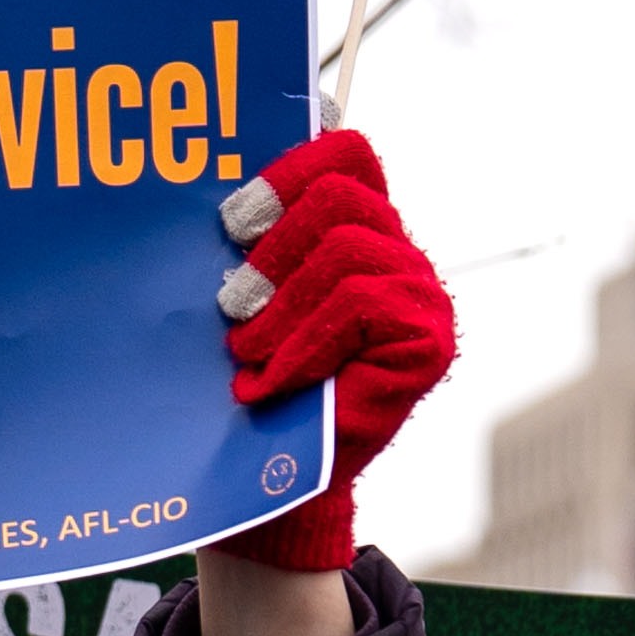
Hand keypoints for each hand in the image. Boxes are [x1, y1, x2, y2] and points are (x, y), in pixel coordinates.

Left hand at [208, 133, 452, 577]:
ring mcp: (422, 295)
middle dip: (274, 245)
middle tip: (230, 302)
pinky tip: (272, 383)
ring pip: (348, 251)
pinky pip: (361, 305)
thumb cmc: (255, 383)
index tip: (233, 220)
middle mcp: (399, 253)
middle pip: (341, 193)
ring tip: (246, 353)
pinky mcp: (429, 340)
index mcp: (358, 229)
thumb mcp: (245, 302)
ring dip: (281, 307)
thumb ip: (249, 245)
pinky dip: (304, 344)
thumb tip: (205, 195)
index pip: (346, 154)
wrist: (277, 481)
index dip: (290, 170)